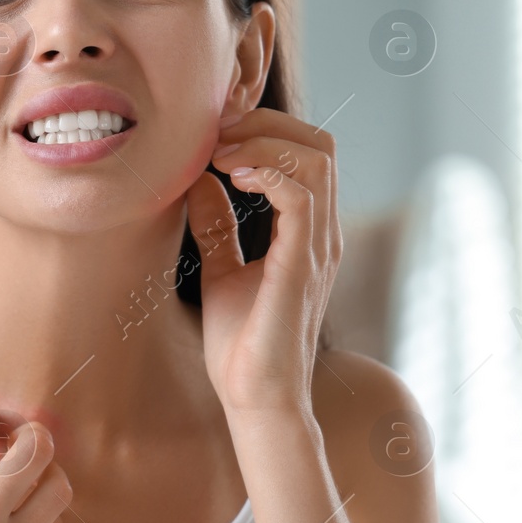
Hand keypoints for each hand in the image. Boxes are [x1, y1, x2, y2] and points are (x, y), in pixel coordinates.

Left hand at [186, 107, 341, 421]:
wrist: (254, 399)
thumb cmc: (242, 344)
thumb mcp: (222, 269)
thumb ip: (218, 225)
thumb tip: (199, 180)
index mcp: (308, 231)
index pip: (307, 151)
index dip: (264, 127)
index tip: (213, 130)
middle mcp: (322, 233)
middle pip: (319, 143)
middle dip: (265, 122)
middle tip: (215, 131)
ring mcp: (318, 247)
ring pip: (316, 160)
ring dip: (263, 141)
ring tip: (219, 152)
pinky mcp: (303, 265)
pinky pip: (301, 196)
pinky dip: (268, 171)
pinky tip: (232, 175)